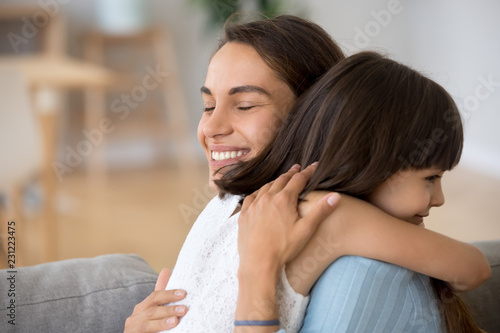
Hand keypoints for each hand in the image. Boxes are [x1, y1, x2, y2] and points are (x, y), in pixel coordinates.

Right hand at [124, 268, 187, 331]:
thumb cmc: (149, 327)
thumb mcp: (155, 310)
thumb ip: (162, 295)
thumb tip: (165, 270)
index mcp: (141, 309)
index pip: (155, 297)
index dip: (169, 294)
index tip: (184, 293)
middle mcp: (134, 319)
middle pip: (151, 311)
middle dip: (168, 309)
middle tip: (184, 309)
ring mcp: (132, 331)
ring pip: (146, 325)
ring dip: (161, 323)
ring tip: (175, 322)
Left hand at [237, 163, 339, 277]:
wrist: (258, 262)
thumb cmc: (284, 248)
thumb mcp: (306, 230)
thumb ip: (320, 211)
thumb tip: (335, 196)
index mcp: (284, 199)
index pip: (298, 180)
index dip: (308, 172)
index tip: (314, 166)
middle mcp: (267, 198)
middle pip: (281, 180)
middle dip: (291, 173)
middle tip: (297, 168)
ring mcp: (254, 205)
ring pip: (266, 187)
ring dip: (275, 182)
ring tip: (281, 179)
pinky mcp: (244, 214)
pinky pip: (252, 197)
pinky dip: (259, 192)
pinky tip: (261, 194)